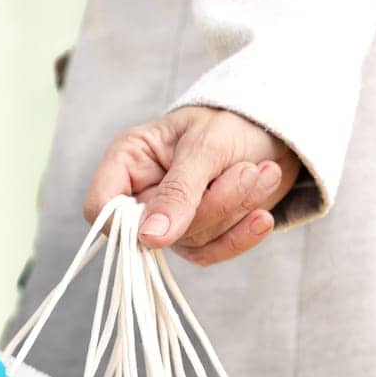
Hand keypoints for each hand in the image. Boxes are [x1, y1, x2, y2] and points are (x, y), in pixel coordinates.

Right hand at [83, 107, 299, 265]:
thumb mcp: (206, 148)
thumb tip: (149, 238)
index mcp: (129, 160)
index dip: (125, 223)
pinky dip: (240, 235)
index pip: (101, 208)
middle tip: (247, 172)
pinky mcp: (197, 237)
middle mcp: (143, 193)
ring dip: (233, 210)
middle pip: (155, 232)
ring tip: (262, 173)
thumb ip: (178, 192)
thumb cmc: (233, 123)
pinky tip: (262, 216)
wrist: (274, 133)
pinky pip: (211, 253)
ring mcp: (169, 220)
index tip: (168, 216)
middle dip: (210, 207)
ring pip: (190, 242)